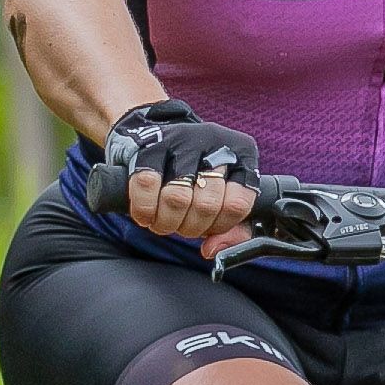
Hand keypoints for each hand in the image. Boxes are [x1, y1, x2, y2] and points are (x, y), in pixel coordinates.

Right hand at [96, 100, 262, 252]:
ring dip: (166, 222)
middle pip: (207, 205)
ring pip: (177, 198)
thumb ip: (230, 229)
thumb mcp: (219, 197)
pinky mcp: (149, 145)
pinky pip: (146, 185)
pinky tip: (145, 213)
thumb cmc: (189, 173)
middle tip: (180, 225)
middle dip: (190, 227)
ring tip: (163, 221)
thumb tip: (213, 250)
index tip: (208, 226)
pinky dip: (144, 209)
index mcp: (240, 153)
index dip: (220, 225)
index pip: (239, 203)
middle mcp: (214, 141)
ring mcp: (181, 140)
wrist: (148, 134)